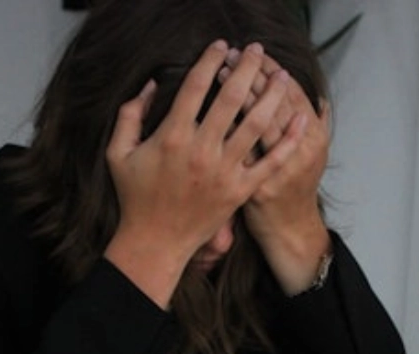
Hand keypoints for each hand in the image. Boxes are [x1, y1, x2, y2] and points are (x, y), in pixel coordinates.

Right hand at [104, 41, 304, 307]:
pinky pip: (270, 161)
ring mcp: (224, 171)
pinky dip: (289, 140)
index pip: (195, 86)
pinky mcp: (240, 190)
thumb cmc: (135, 197)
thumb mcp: (118, 152)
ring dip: (272, 95)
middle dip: (247, 68)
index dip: (210, 60)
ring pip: (256, 124)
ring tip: (282, 76)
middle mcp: (202, 150)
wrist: (155, 241)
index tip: (221, 46)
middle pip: (231, 98)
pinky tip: (300, 119)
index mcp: (172, 136)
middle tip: (257, 50)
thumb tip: (150, 85)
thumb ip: (130, 114)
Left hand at [219, 50, 332, 294]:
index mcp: (315, 138)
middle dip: (250, 75)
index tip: (256, 53)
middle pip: (272, 102)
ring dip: (234, 95)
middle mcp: (300, 152)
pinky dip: (224, 130)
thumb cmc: (296, 187)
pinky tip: (208, 111)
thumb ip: (314, 124)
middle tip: (231, 56)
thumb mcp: (314, 154)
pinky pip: (236, 152)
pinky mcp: (252, 188)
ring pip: (254, 123)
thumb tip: (318, 97)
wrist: (288, 230)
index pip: (293, 93)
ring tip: (218, 74)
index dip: (272, 70)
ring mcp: (276, 171)